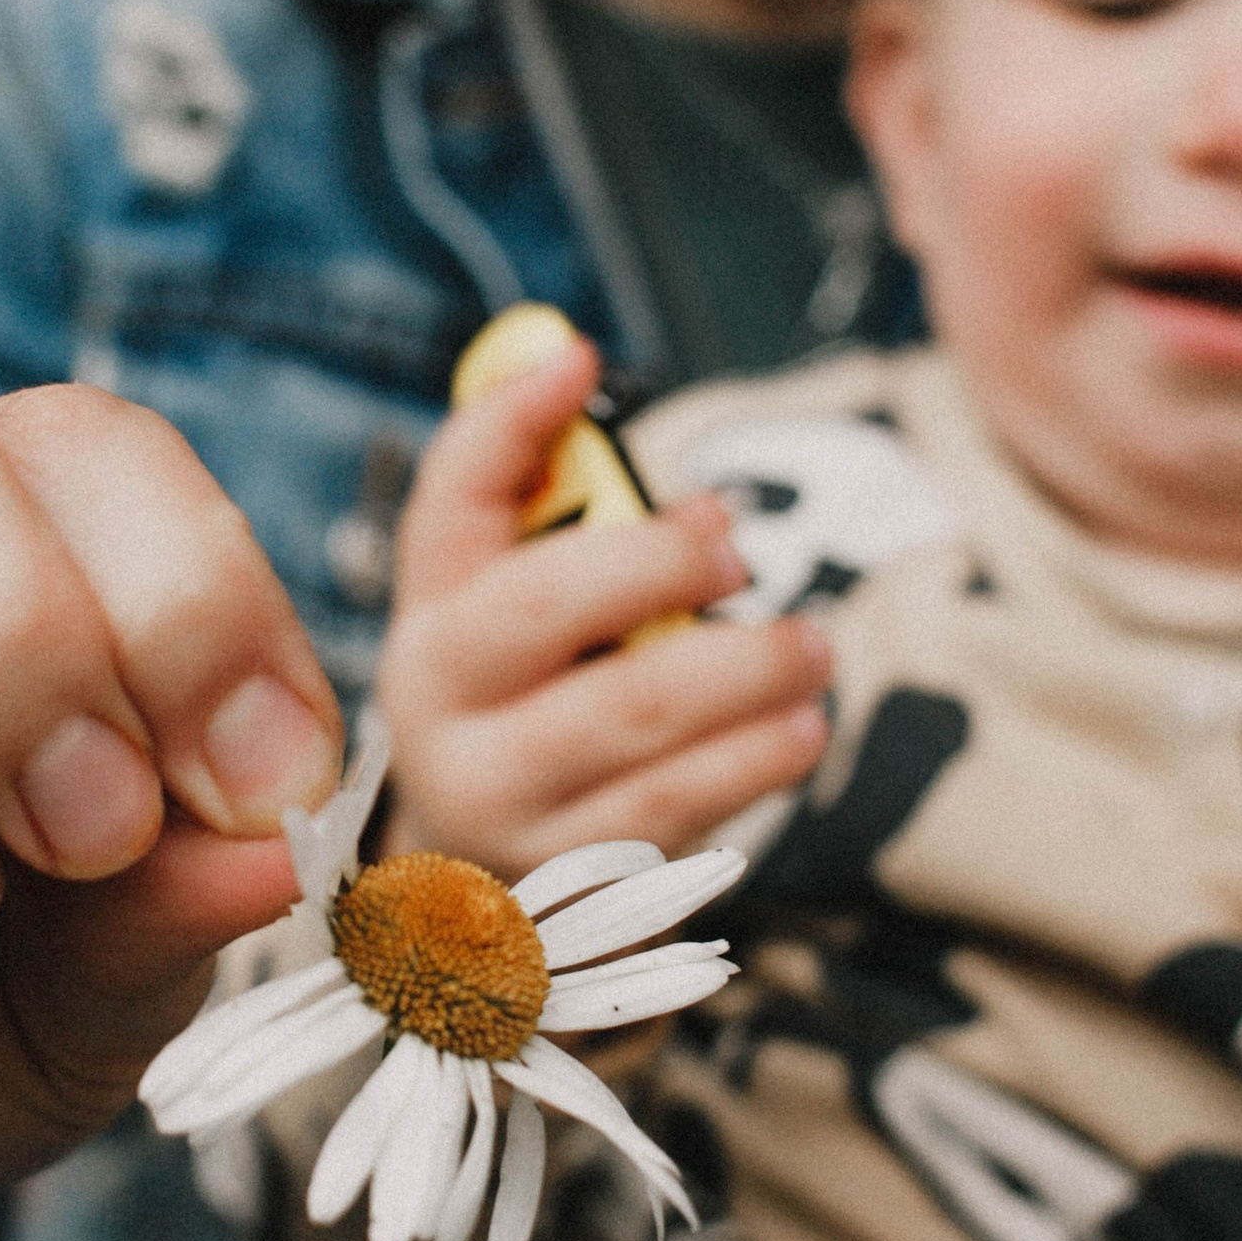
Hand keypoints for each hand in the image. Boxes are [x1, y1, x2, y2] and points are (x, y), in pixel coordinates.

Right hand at [379, 334, 831, 877]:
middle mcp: (441, 702)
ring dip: (738, 672)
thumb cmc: (534, 699)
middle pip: (542, 605)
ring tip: (810, 648)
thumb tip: (570, 365)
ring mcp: (499, 797)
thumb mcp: (514, 599)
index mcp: (431, 612)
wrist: (487, 880)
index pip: (449, 498)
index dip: (507, 422)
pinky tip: (802, 729)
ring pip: (625, 715)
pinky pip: (674, 807)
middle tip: (740, 556)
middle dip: (656, 564)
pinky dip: (751, 762)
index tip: (580, 360)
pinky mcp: (570, 876)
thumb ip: (546, 488)